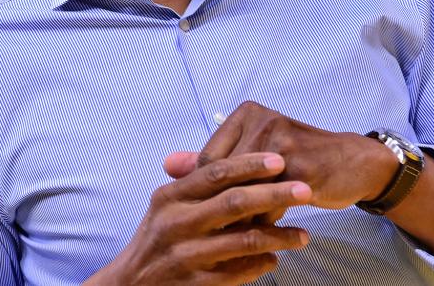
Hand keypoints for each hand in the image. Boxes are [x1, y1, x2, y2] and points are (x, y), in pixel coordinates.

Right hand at [85, 152, 310, 285]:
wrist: (128, 285)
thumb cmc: (155, 239)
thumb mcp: (165, 206)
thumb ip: (194, 184)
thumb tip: (234, 161)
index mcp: (170, 198)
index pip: (214, 173)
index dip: (249, 164)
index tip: (279, 159)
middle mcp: (177, 224)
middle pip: (234, 203)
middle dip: (274, 194)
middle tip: (305, 190)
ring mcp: (186, 256)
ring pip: (242, 241)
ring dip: (278, 236)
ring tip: (303, 235)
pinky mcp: (195, 284)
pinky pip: (237, 273)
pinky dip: (260, 265)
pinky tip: (276, 258)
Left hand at [166, 102, 398, 217]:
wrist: (354, 163)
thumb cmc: (299, 158)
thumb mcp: (254, 152)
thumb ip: (212, 160)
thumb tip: (168, 165)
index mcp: (246, 115)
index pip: (208, 160)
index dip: (205, 192)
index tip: (206, 214)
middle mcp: (261, 123)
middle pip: (224, 178)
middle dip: (220, 209)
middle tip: (215, 233)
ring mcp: (282, 145)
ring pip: (245, 194)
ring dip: (240, 221)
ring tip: (236, 239)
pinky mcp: (301, 170)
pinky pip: (270, 206)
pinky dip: (264, 225)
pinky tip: (265, 236)